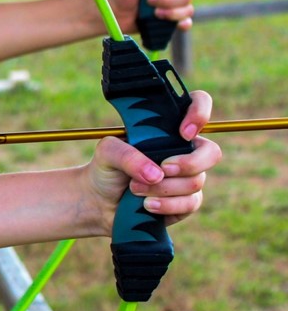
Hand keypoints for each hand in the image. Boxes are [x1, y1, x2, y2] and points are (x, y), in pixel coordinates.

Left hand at [86, 90, 220, 233]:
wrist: (100, 201)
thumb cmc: (106, 168)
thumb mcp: (107, 153)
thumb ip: (127, 155)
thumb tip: (156, 173)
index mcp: (167, 128)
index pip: (198, 105)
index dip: (200, 113)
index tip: (183, 132)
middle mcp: (183, 150)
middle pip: (211, 152)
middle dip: (189, 163)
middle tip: (163, 169)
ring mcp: (188, 176)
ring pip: (196, 181)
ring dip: (163, 188)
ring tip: (134, 189)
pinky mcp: (187, 201)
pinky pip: (191, 202)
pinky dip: (167, 205)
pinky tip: (148, 204)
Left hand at [105, 0, 198, 33]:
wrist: (114, 12)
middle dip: (168, 0)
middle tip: (148, 0)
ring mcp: (175, 6)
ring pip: (188, 10)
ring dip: (171, 13)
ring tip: (153, 13)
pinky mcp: (171, 21)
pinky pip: (186, 23)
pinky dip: (179, 24)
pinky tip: (165, 21)